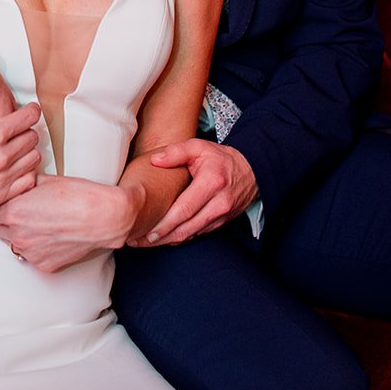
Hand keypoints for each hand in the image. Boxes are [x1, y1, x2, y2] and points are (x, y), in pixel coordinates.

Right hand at [0, 57, 41, 212]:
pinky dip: (24, 172)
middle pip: (33, 138)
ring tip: (12, 144)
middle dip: (26, 129)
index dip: (30, 110)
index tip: (26, 110)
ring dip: (27, 150)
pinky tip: (11, 164)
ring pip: (33, 159)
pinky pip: (27, 182)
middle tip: (15, 127)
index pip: (30, 118)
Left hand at [0, 175, 137, 272]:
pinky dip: (37, 247)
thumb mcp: (44, 180)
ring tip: (41, 221)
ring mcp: (30, 253)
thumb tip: (11, 184)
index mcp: (13, 212)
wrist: (103, 217)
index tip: (3, 202)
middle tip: (24, 209)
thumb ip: (21, 185)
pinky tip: (52, 234)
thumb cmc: (77, 195)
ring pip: (13, 243)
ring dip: (20, 233)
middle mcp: (17, 235)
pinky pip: (31, 255)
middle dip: (6, 218)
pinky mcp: (44, 265)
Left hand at [131, 139, 257, 245]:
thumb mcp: (200, 147)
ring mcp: (222, 216)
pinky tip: (164, 238)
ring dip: (169, 241)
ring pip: (192, 234)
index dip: (166, 223)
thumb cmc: (221, 158)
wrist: (251, 170)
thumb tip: (154, 160)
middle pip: (187, 228)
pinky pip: (198, 234)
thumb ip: (177, 151)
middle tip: (139, 241)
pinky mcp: (222, 223)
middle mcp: (219, 203)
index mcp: (212, 183)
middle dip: (162, 237)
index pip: (185, 209)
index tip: (147, 231)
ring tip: (146, 242)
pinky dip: (181, 237)